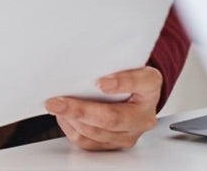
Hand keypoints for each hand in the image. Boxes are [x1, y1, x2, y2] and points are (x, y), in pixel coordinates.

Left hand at [45, 66, 161, 149]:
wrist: (133, 94)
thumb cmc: (125, 76)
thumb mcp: (125, 62)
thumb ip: (110, 61)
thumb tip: (80, 62)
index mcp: (149, 87)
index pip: (142, 83)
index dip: (122, 83)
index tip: (101, 83)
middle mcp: (143, 115)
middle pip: (113, 118)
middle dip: (80, 110)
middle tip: (57, 102)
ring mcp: (130, 133)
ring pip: (97, 133)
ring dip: (72, 120)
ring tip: (56, 106)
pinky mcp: (115, 144)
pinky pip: (89, 143)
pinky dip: (72, 128)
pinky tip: (65, 116)